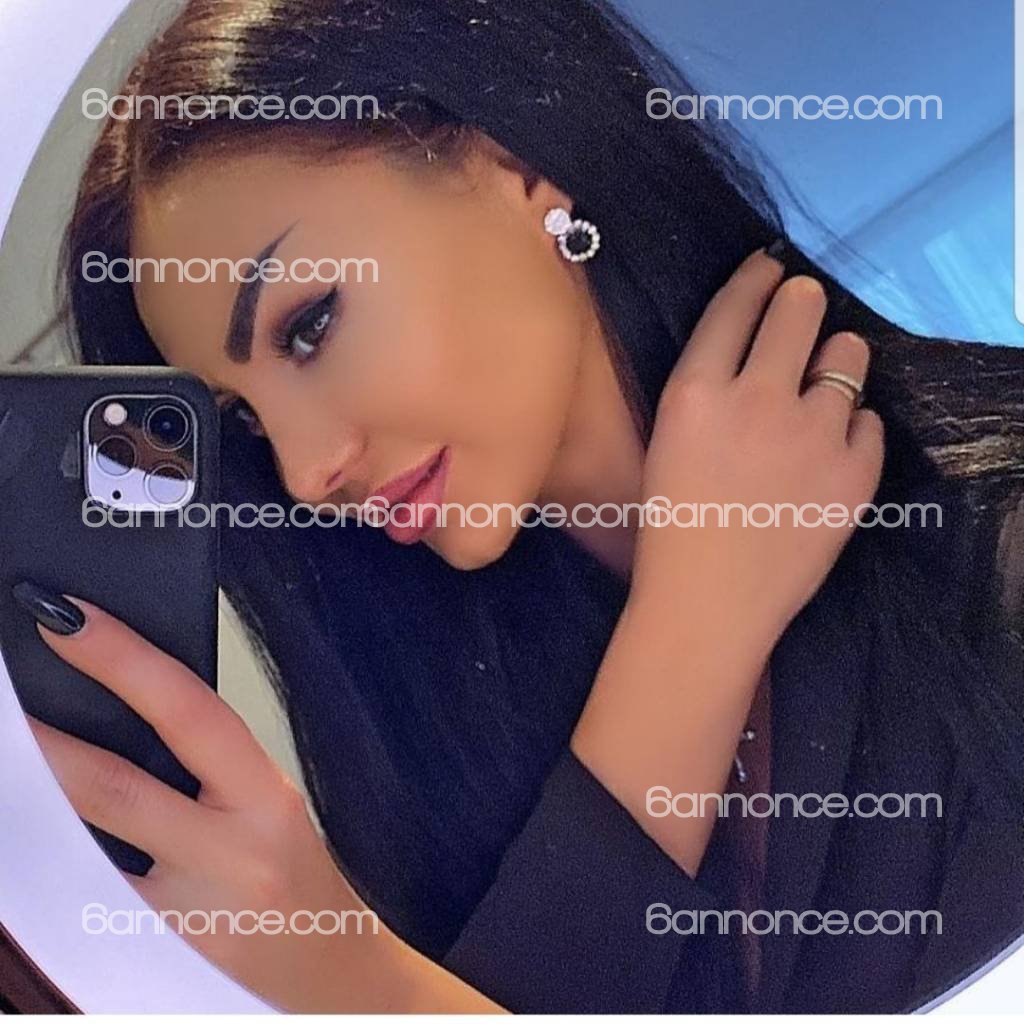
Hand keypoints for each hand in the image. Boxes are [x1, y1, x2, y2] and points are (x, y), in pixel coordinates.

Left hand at [24, 596, 404, 1012]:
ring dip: (24, 809)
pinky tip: (26, 851)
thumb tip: (117, 714)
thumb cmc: (302, 885)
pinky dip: (45, 877)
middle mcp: (231, 857)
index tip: (70, 617)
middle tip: (0, 692)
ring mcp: (188, 920)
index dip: (126, 658)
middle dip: (40, 738)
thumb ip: (208, 770)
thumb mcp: (271, 812)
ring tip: (5, 765)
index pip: (191, 712)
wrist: (337, 984)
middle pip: (114, 788)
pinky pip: (80, 914)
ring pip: (78, 858)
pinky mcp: (153, 967)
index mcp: (268, 800)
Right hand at [633, 247, 883, 645]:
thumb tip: (753, 349)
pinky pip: (870, 420)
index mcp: (696, 391)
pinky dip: (853, 428)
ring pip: (849, 356)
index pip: (736, 305)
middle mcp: (757, 398)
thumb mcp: (668, 442)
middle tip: (803, 306)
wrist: (709, 604)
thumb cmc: (672, 529)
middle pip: (800, 310)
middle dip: (803, 300)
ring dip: (836, 361)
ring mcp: (814, 433)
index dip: (758, 277)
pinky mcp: (857, 471)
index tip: (771, 268)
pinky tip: (829, 454)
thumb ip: (706, 389)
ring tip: (824, 386)